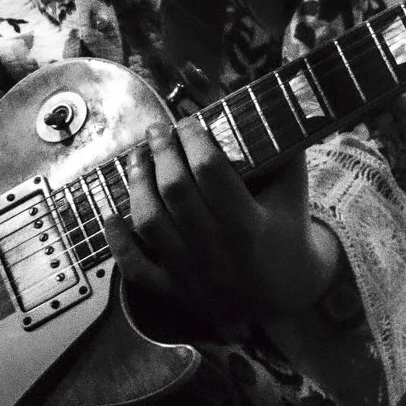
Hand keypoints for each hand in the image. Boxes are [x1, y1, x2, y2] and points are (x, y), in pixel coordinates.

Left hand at [101, 125, 340, 332]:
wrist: (287, 297)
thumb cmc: (287, 235)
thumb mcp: (294, 194)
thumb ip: (284, 153)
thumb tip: (267, 108)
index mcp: (248, 223)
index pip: (210, 170)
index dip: (193, 139)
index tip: (187, 121)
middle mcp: (215, 248)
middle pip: (175, 190)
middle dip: (161, 152)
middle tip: (157, 131)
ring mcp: (190, 272)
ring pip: (149, 222)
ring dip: (136, 184)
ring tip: (136, 158)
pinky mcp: (173, 290)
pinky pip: (135, 267)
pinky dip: (117, 242)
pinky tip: (110, 215)